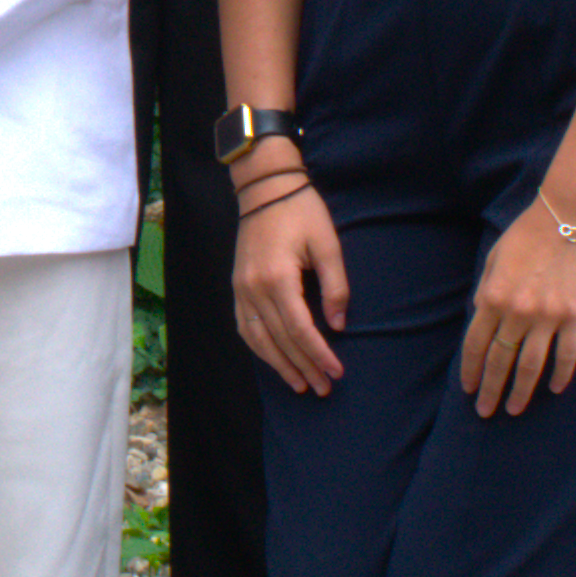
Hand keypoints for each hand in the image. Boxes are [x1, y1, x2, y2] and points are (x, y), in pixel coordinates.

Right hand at [230, 165, 348, 394]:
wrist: (265, 188)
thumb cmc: (302, 212)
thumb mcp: (327, 244)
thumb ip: (335, 287)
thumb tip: (338, 325)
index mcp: (278, 278)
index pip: (301, 329)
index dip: (320, 354)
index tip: (337, 372)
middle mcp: (254, 288)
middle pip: (281, 339)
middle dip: (304, 367)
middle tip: (324, 388)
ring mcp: (241, 289)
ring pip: (259, 339)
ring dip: (280, 365)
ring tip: (300, 385)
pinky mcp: (237, 286)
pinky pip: (244, 326)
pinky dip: (259, 348)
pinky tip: (274, 361)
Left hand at [460, 198, 575, 416]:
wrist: (570, 214)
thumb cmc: (529, 232)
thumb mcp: (494, 257)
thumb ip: (487, 290)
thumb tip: (481, 317)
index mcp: (493, 296)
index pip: (475, 345)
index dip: (470, 370)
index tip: (468, 389)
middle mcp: (518, 312)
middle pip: (500, 361)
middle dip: (490, 389)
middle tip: (485, 412)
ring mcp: (548, 316)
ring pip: (531, 365)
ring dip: (521, 391)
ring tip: (514, 408)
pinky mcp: (575, 316)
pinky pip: (567, 354)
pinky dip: (560, 374)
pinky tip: (553, 389)